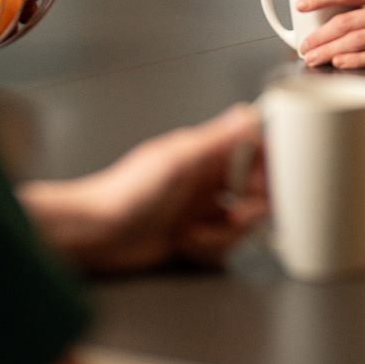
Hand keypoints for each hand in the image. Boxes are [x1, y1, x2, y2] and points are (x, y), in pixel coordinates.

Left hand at [19, 103, 267, 274]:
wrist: (96, 235)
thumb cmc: (127, 194)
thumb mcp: (178, 162)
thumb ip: (217, 140)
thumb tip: (248, 115)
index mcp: (204, 152)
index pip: (253, 149)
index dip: (267, 167)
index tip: (268, 183)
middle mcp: (206, 178)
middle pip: (254, 191)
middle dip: (249, 210)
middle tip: (236, 218)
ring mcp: (200, 207)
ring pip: (240, 221)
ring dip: (225, 234)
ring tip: (197, 234)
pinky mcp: (194, 234)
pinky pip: (222, 243)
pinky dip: (209, 247)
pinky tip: (186, 243)